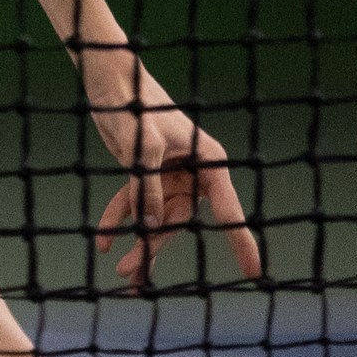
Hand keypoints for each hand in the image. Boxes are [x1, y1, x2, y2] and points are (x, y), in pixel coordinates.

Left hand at [89, 87, 262, 288]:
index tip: (254, 273)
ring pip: (154, 219)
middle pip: (178, 220)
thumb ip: (147, 185)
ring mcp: (169, 175)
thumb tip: (149, 227)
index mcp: (208, 161)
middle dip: (155, 247)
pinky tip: (102, 239)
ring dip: (136, 242)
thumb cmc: (134, 105)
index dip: (240, 241)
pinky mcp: (145, 174)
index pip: (228, 208)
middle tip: (133, 275)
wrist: (109, 80)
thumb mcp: (142, 147)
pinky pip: (133, 204)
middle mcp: (194, 171)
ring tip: (121, 271)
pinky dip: (117, 220)